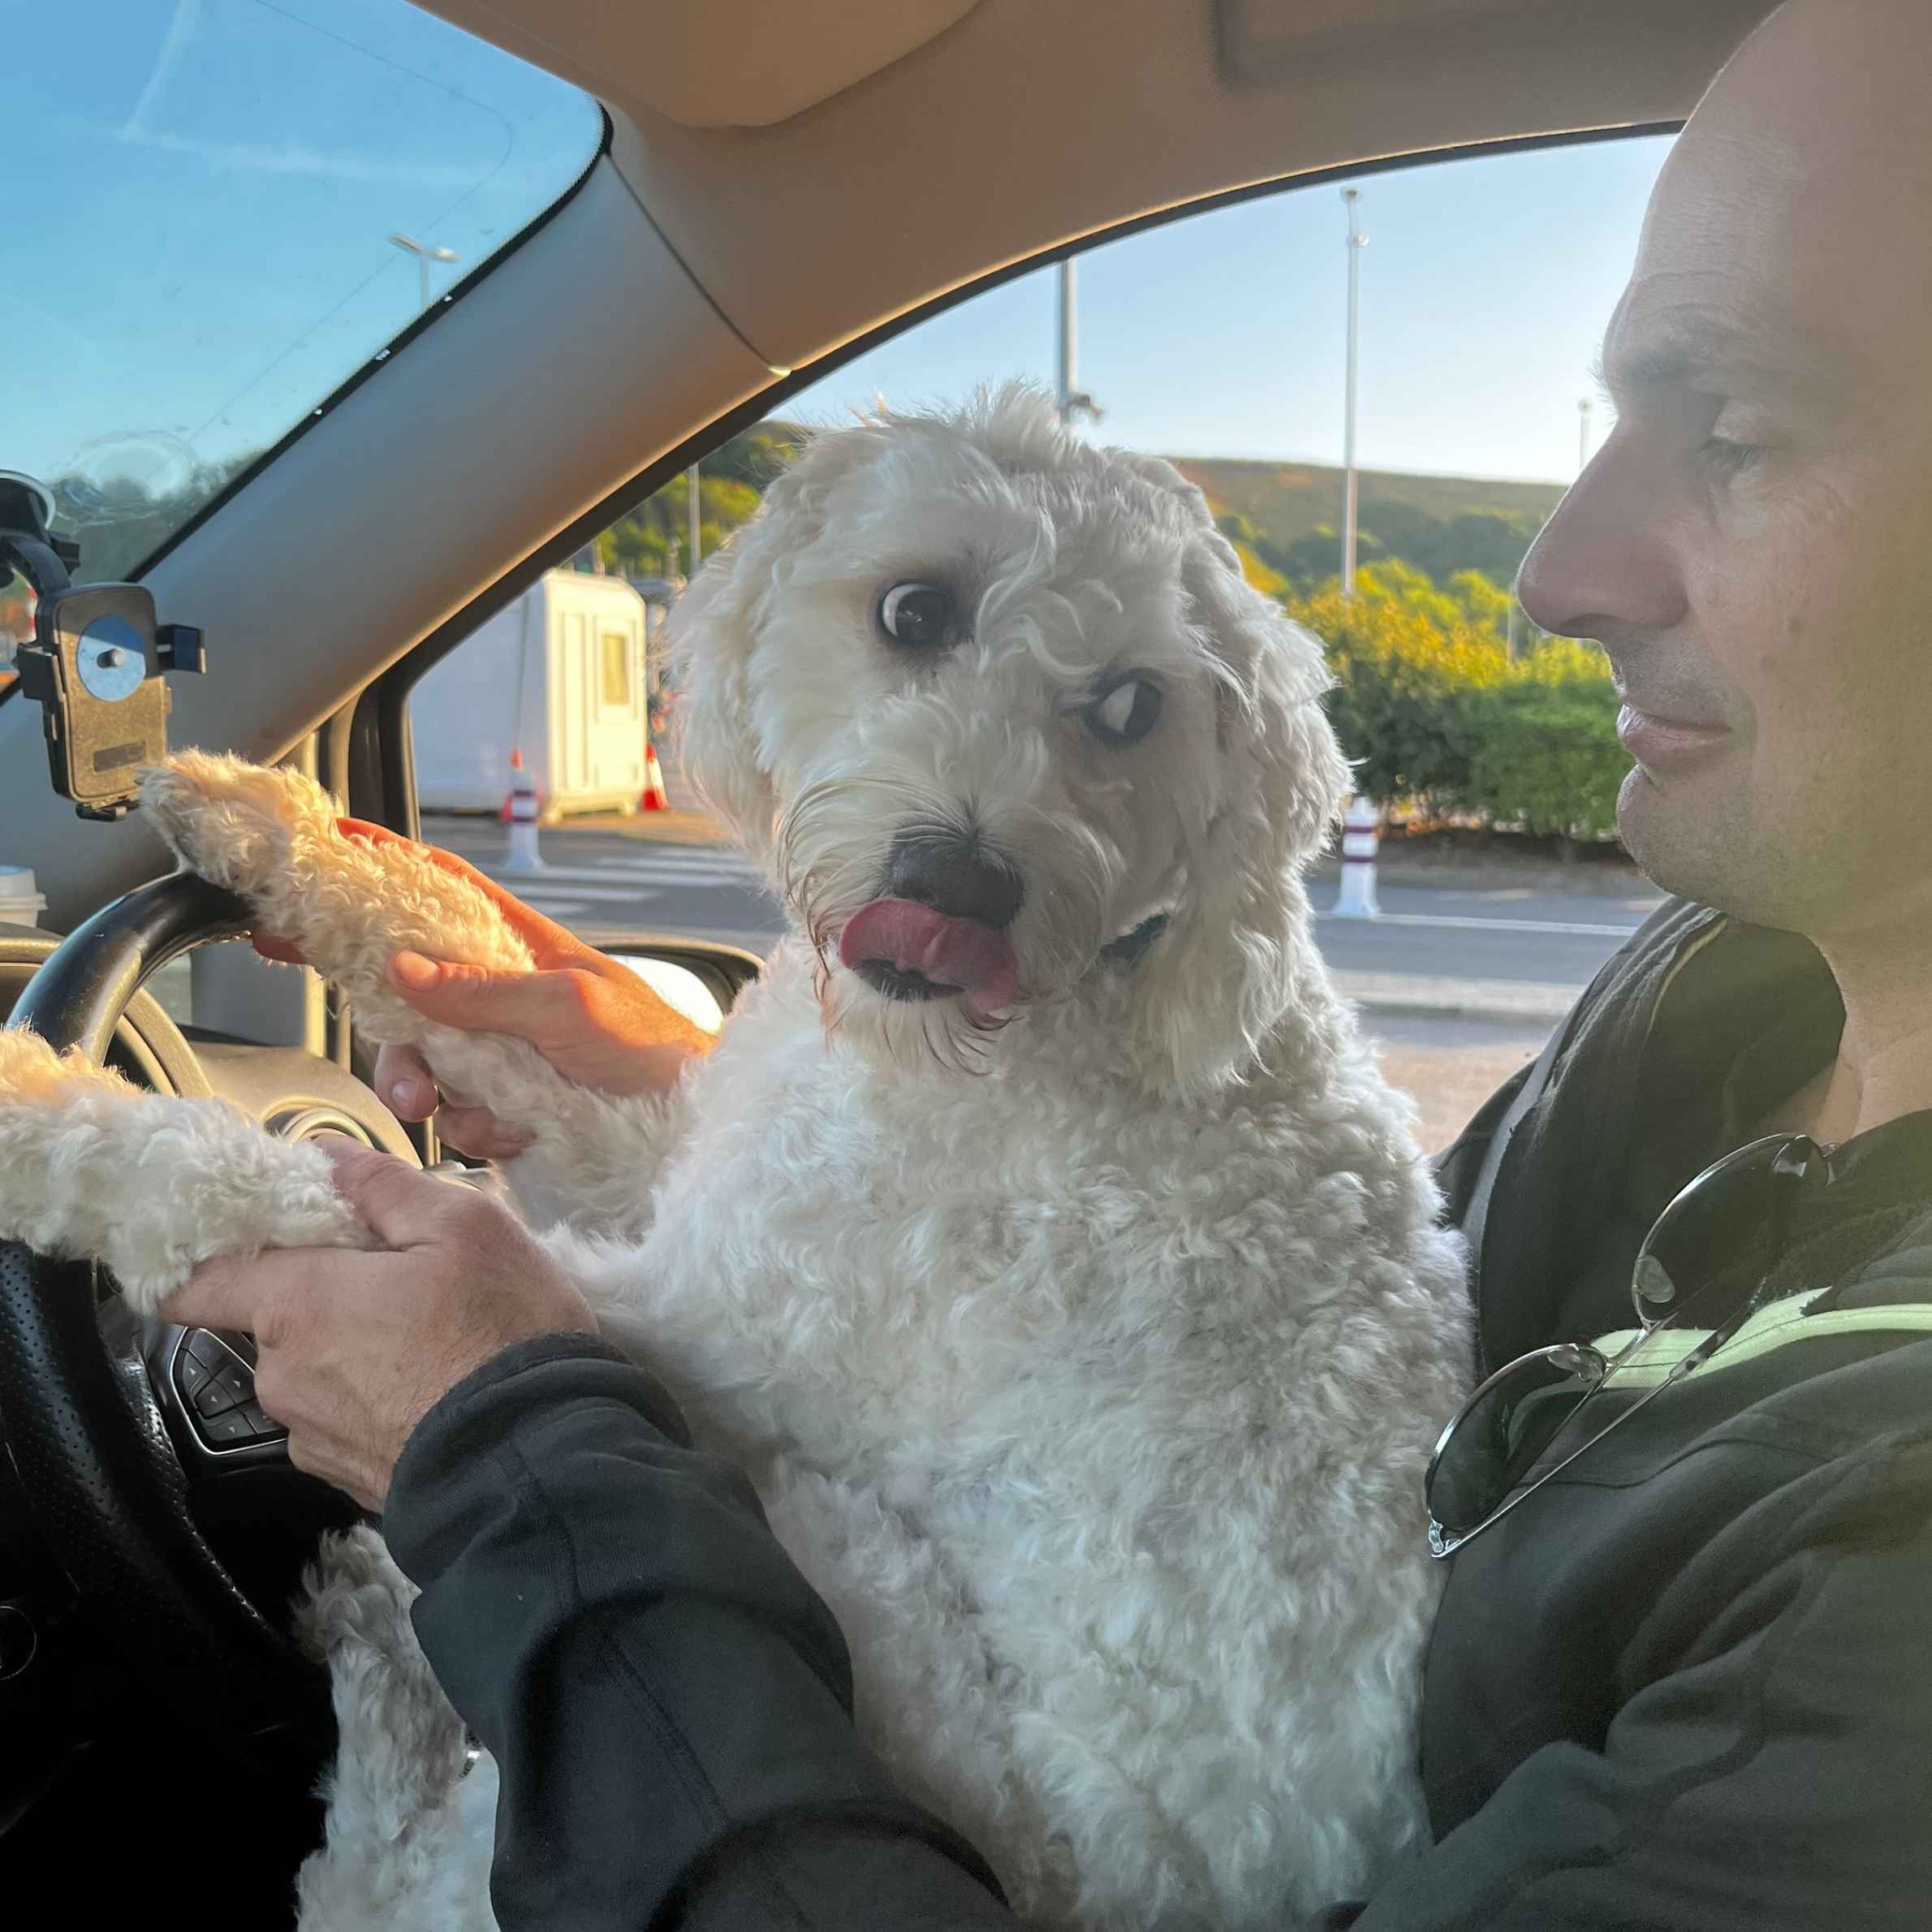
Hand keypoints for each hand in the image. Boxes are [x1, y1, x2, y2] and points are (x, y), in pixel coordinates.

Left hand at [161, 1139, 596, 1509]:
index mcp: (297, 1305)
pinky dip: (380, 1404)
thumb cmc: (499, 1331)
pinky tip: (437, 1396)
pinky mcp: (348, 1482)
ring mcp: (313, 1438)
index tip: (251, 1241)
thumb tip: (324, 1154)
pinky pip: (347, 1424)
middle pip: (277, 1322)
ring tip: (435, 1345)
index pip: (199, 1284)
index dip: (212, 1258)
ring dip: (355, 1354)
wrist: (536, 1464)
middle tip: (402, 1283)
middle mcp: (283, 1376)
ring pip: (316, 1375)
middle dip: (326, 1298)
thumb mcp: (465, 1227)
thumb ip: (383, 1186)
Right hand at [254, 819, 712, 1157]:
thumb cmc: (655, 1048)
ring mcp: (504, 1050)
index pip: (439, 888)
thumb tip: (402, 967)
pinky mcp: (512, 1101)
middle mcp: (502, 994)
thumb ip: (486, 990)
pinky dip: (482, 1130)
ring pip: (426, 1064)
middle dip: (398, 1042)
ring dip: (439, 1098)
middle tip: (412, 1082)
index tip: (322, 850)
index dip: (382, 865)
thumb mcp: (572, 1007)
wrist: (696, 1125)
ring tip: (482, 1116)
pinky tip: (522, 1132)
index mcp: (519, 946)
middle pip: (406, 995)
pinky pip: (461, 1116)